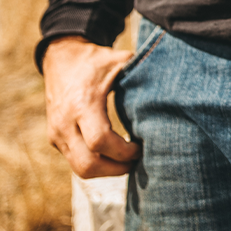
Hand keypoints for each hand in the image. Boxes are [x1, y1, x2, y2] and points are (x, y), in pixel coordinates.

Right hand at [43, 36, 140, 177]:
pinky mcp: (55, 139)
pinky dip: (96, 164)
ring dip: (107, 171)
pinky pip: (75, 162)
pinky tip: (114, 156)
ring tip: (128, 161)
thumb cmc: (96, 61)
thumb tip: (176, 80)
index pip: (100, 141)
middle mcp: (65, 123)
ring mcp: (57, 134)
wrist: (61, 58)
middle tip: (137, 161)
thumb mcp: (119, 60)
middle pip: (88, 165)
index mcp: (83, 104)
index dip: (125, 151)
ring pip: (80, 169)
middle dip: (117, 168)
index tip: (141, 146)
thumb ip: (143, 71)